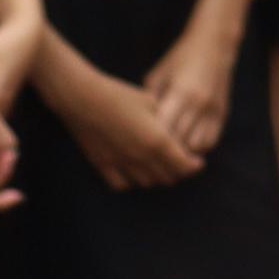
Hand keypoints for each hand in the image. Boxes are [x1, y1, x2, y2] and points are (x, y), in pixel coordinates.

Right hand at [67, 68, 201, 191]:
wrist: (81, 97)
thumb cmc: (119, 94)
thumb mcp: (151, 103)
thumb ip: (167, 121)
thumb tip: (175, 131)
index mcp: (157, 142)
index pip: (184, 165)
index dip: (194, 165)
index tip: (197, 161)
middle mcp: (141, 157)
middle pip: (168, 177)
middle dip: (177, 172)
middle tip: (179, 163)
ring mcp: (120, 163)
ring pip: (146, 183)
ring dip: (156, 177)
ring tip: (158, 166)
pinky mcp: (101, 164)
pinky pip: (121, 184)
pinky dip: (131, 181)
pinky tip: (133, 171)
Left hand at [145, 9, 240, 164]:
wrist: (215, 45)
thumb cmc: (179, 59)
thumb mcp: (157, 75)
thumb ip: (150, 102)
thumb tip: (140, 126)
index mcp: (181, 93)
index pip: (163, 128)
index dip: (150, 141)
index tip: (136, 148)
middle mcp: (199, 105)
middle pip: (179, 141)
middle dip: (164, 152)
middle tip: (147, 159)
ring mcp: (213, 111)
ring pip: (196, 147)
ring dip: (182, 153)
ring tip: (167, 155)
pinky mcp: (222, 114)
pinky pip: (210, 141)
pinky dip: (197, 148)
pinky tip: (185, 146)